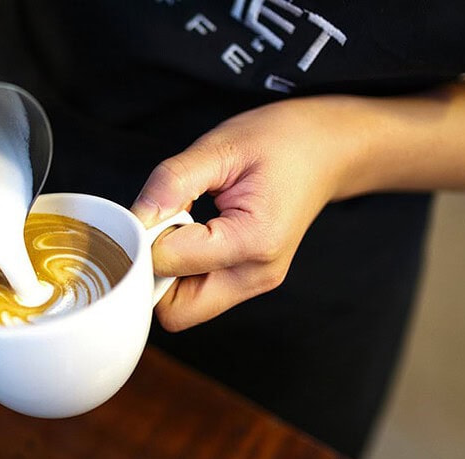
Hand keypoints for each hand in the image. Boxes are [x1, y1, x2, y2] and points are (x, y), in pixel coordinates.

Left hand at [132, 96, 366, 331]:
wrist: (328, 150)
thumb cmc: (282, 142)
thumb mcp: (222, 146)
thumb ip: (173, 182)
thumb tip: (136, 218)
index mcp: (254, 241)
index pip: (168, 263)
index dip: (147, 235)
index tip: (157, 206)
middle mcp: (256, 275)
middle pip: (174, 311)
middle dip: (152, 272)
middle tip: (164, 224)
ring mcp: (253, 284)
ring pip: (182, 309)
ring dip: (166, 273)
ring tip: (185, 225)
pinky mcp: (246, 282)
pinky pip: (195, 295)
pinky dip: (181, 271)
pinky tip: (193, 235)